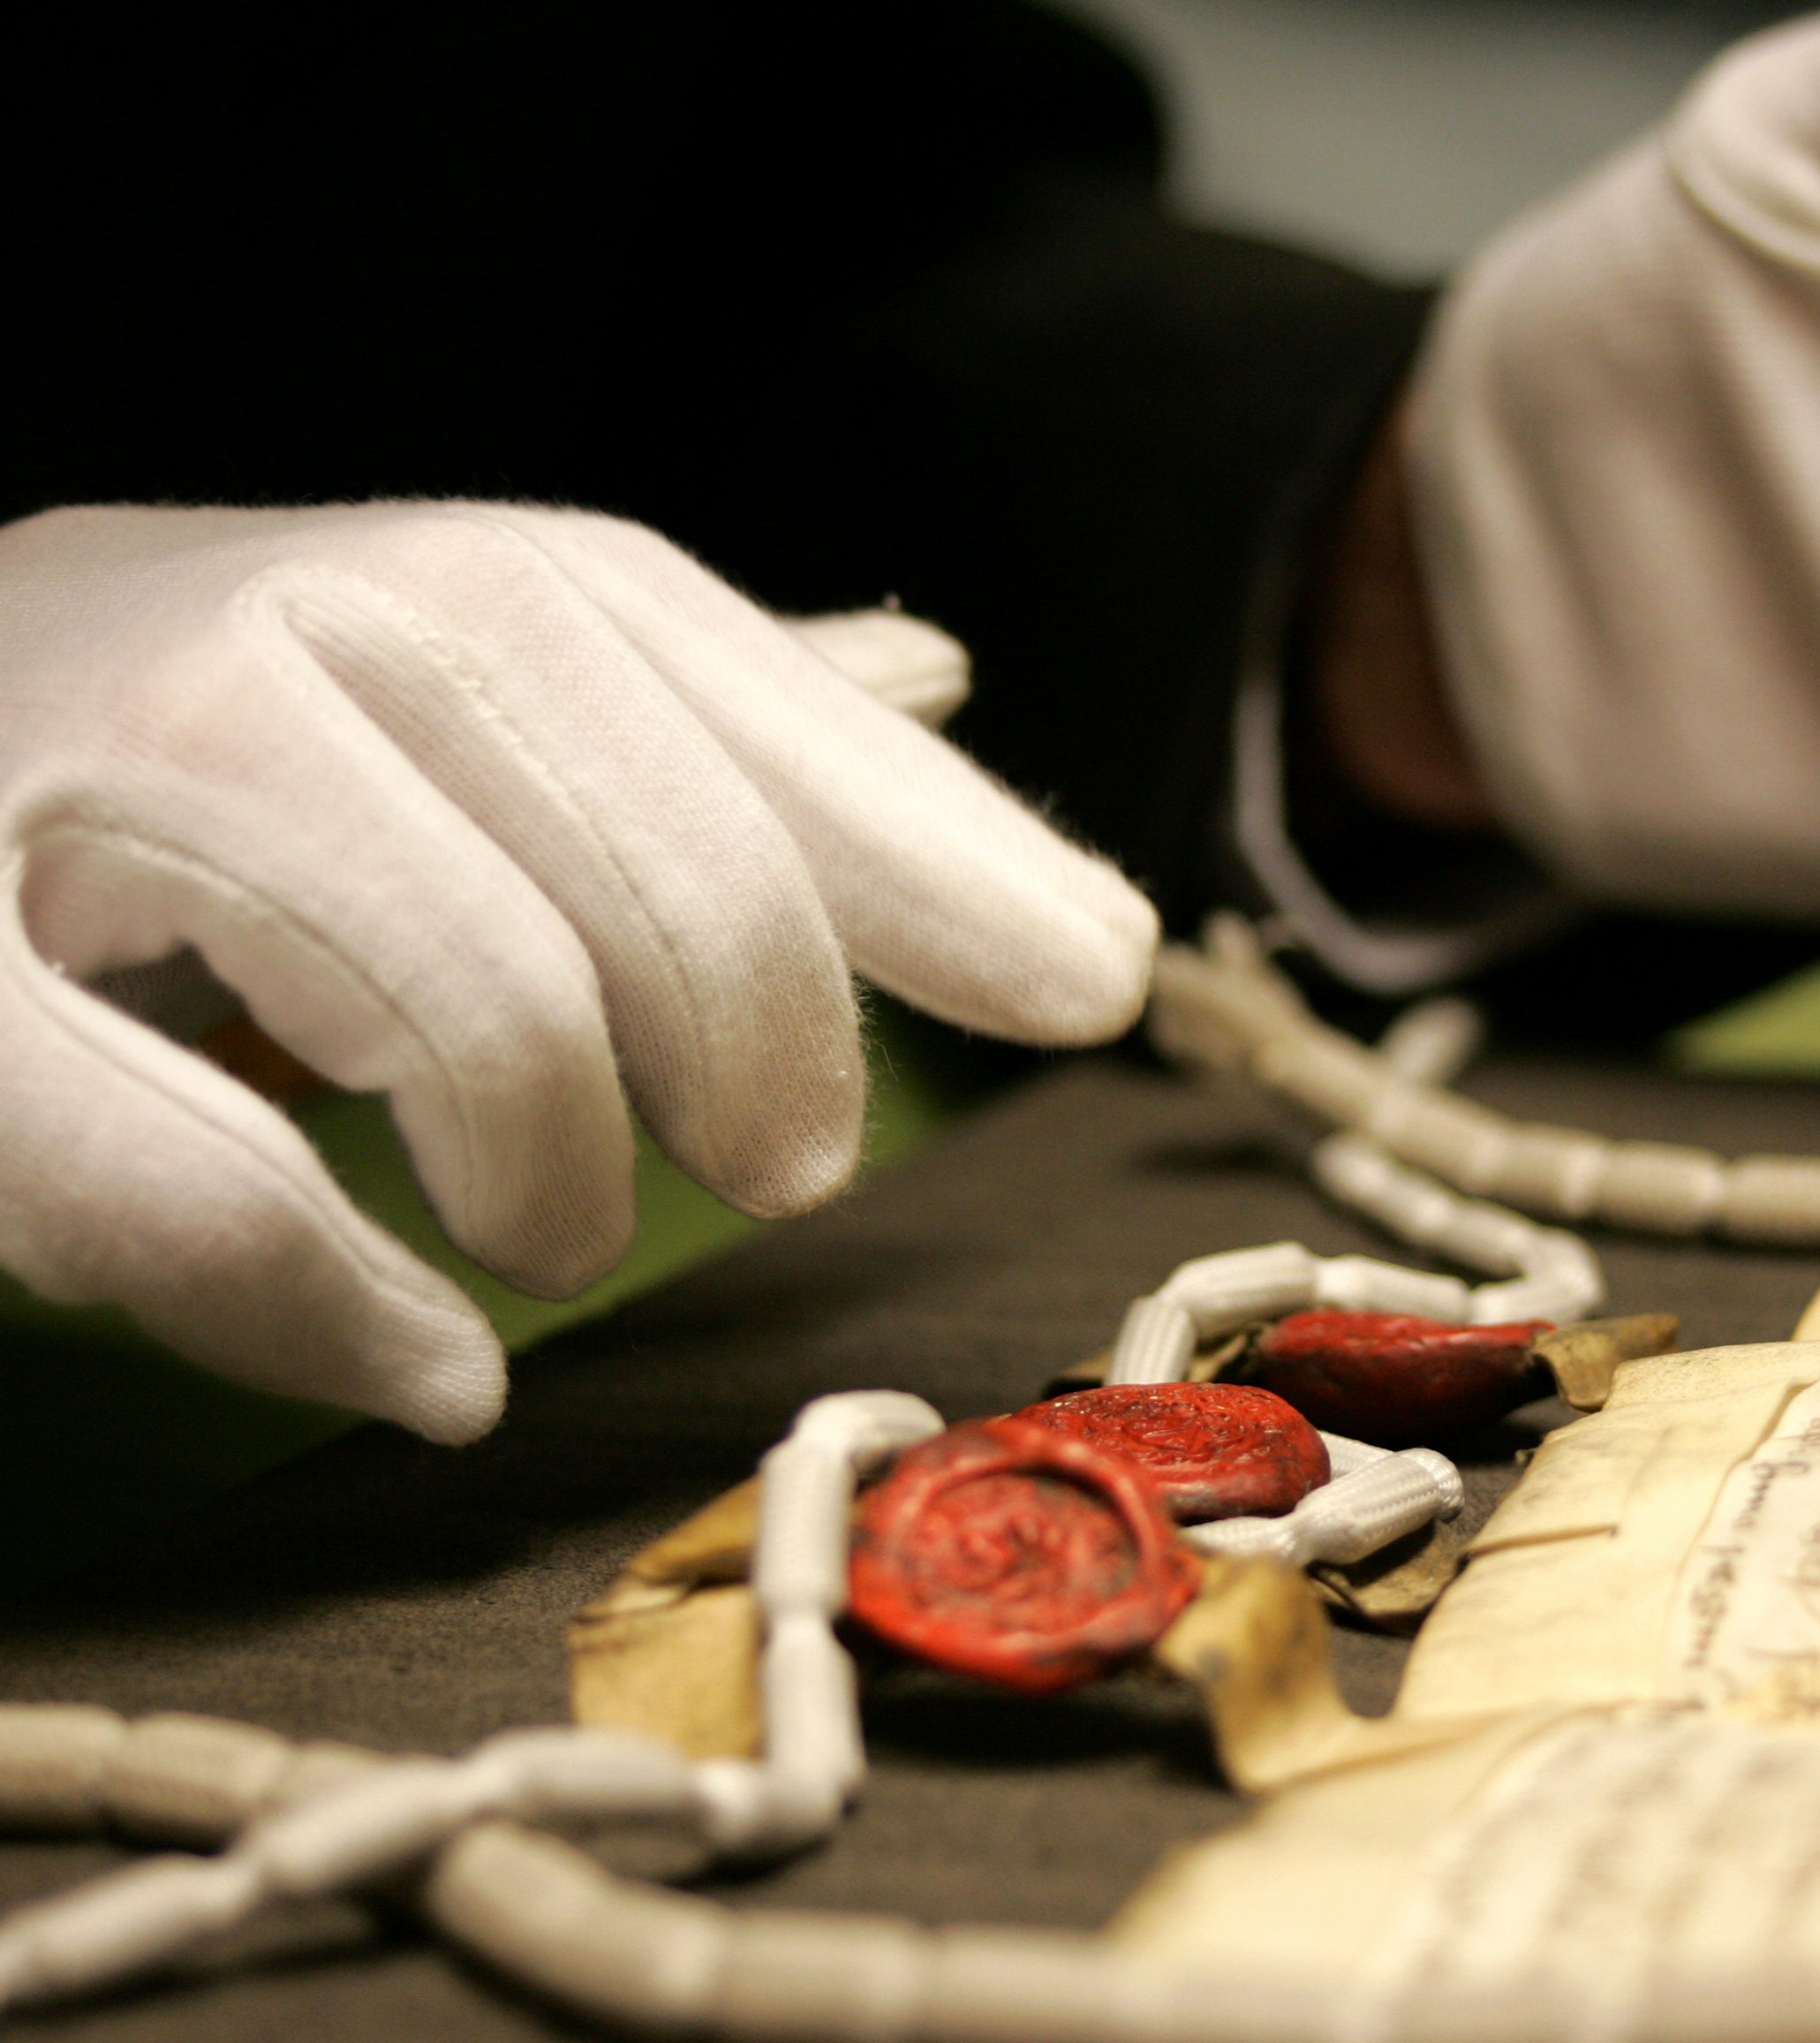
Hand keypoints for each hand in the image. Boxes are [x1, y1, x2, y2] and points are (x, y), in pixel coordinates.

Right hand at [0, 503, 1155, 1441]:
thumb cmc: (162, 769)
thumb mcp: (426, 696)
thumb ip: (674, 710)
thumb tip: (936, 674)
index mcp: (438, 586)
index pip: (758, 711)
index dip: (947, 859)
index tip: (1093, 983)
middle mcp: (281, 632)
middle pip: (671, 868)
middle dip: (769, 1044)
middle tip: (781, 1167)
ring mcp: (87, 785)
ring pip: (479, 1002)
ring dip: (555, 1173)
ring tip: (545, 1229)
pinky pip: (187, 1179)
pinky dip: (333, 1303)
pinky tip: (425, 1368)